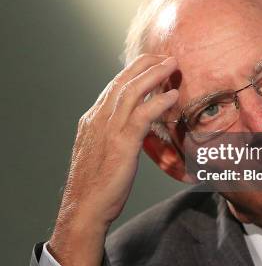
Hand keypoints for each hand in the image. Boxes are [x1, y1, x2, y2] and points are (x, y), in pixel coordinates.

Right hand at [48, 54, 178, 265]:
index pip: (114, 86)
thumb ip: (113, 133)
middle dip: (145, 64)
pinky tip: (173, 96)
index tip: (151, 63)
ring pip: (132, 91)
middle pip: (123, 81)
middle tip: (165, 57)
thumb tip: (133, 126)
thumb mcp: (101, 151)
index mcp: (93, 119)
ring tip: (172, 65)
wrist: (84, 208)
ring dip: (155, 75)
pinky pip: (143, 115)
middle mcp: (98, 118)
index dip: (134, 71)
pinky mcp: (121, 143)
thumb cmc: (95, 184)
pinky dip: (159, 101)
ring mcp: (108, 129)